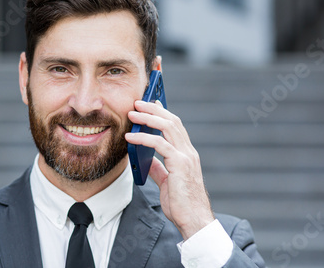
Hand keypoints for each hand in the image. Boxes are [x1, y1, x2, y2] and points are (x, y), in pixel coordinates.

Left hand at [125, 100, 214, 239]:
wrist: (193, 220)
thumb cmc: (182, 204)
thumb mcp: (166, 182)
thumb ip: (159, 169)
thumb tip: (147, 160)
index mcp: (186, 154)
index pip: (176, 126)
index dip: (163, 113)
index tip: (151, 102)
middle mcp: (188, 152)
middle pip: (172, 121)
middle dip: (153, 109)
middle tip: (137, 103)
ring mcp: (186, 156)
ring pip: (168, 127)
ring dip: (148, 118)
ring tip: (132, 114)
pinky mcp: (180, 164)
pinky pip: (159, 144)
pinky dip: (143, 138)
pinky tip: (130, 138)